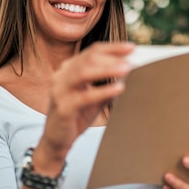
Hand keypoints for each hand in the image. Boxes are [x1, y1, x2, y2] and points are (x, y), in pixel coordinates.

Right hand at [36, 42, 133, 163]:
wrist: (57, 140)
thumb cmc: (77, 115)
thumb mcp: (95, 97)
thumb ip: (107, 84)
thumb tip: (129, 72)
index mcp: (69, 69)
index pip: (91, 51)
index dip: (112, 48)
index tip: (131, 47)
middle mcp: (62, 76)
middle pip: (88, 59)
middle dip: (111, 58)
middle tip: (131, 61)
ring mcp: (60, 90)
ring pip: (83, 73)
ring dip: (107, 70)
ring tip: (126, 69)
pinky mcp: (63, 107)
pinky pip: (84, 96)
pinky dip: (103, 91)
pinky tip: (119, 88)